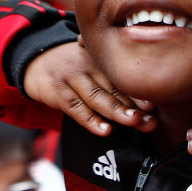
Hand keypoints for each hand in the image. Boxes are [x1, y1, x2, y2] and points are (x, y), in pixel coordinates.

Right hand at [23, 40, 155, 136]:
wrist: (36, 61)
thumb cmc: (73, 70)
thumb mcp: (92, 66)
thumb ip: (112, 82)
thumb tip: (145, 108)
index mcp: (103, 61)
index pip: (123, 78)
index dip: (140, 92)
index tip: (155, 106)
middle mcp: (90, 66)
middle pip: (115, 87)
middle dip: (134, 104)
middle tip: (151, 118)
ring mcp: (74, 77)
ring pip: (97, 96)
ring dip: (116, 110)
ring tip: (133, 121)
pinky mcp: (58, 91)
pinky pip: (76, 107)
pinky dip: (90, 120)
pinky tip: (104, 130)